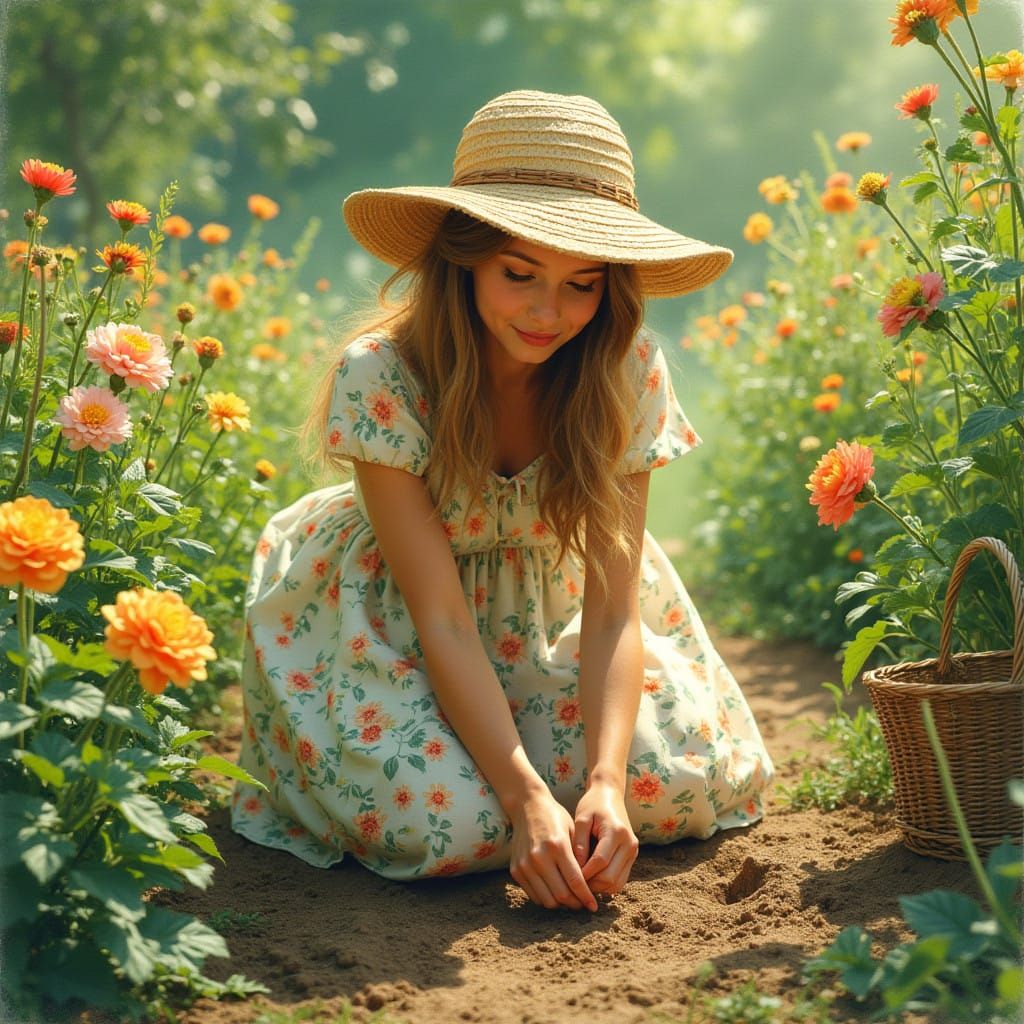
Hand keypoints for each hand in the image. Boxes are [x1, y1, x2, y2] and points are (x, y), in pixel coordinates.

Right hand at [508, 789, 598, 911]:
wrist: (527, 806)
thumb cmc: (555, 817)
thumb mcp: (572, 831)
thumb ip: (579, 858)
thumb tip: (591, 886)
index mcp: (557, 846)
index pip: (575, 881)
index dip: (586, 898)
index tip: (594, 907)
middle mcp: (539, 857)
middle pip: (561, 895)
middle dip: (575, 904)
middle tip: (583, 904)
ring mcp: (525, 865)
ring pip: (547, 900)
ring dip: (561, 904)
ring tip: (570, 899)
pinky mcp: (516, 870)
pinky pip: (534, 895)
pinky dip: (546, 898)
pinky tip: (555, 892)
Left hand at [572, 782, 638, 895]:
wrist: (610, 794)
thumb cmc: (592, 804)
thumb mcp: (582, 819)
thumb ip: (579, 843)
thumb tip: (575, 869)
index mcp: (616, 832)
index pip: (600, 862)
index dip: (584, 873)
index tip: (568, 876)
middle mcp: (629, 844)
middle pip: (610, 878)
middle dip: (590, 884)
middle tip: (572, 882)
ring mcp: (633, 852)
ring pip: (616, 884)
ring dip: (598, 887)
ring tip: (581, 881)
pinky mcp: (632, 857)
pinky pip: (620, 880)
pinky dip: (605, 884)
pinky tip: (591, 877)